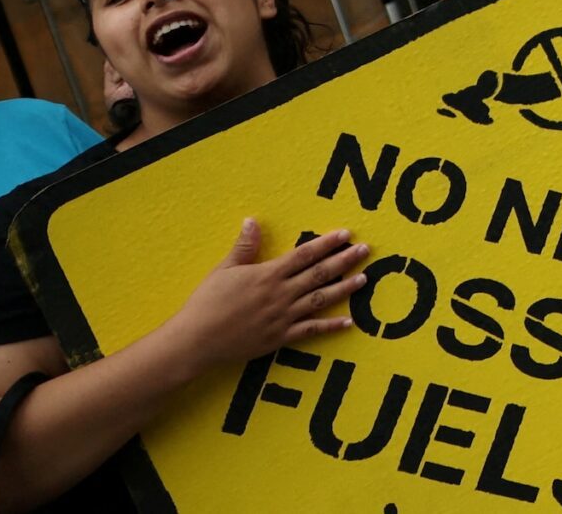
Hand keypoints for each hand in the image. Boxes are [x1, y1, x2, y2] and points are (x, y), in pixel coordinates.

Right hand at [162, 221, 366, 376]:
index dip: (327, 244)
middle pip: (319, 274)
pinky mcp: (280, 339)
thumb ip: (244, 246)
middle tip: (366, 250)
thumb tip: (252, 220)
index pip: (304, 255)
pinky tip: (349, 322)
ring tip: (364, 278)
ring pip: (321, 300)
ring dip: (344, 289)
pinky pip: (310, 331)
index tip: (346, 234)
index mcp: (268, 275)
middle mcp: (280, 294)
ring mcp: (283, 317)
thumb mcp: (224, 270)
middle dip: (345, 261)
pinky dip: (331, 326)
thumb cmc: (206, 303)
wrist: (195, 341)